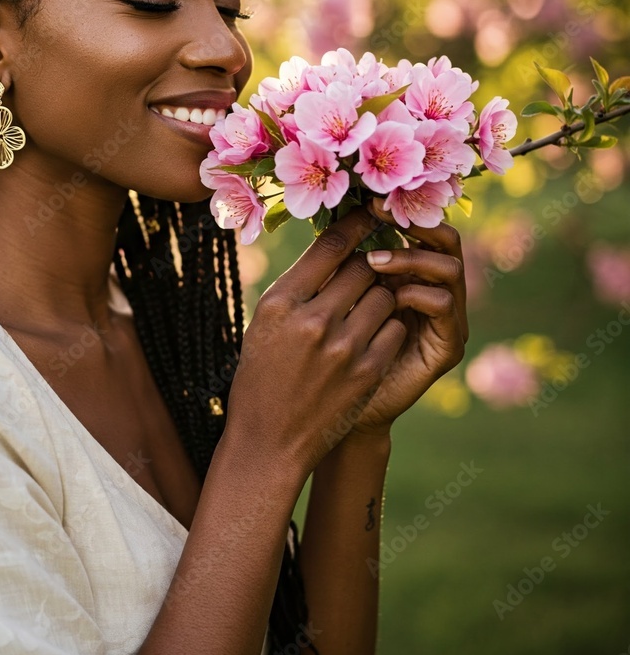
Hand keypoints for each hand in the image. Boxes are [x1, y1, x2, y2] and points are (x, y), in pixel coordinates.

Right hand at [226, 207, 406, 475]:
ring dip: (380, 297)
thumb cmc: (260, 377)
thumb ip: (298, 287)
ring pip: (384, 296)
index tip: (370, 212)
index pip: (329, 246)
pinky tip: (370, 338)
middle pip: (363, 267)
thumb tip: (335, 248)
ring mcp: (344, 348)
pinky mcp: (368, 373)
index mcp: (280, 303)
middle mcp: (312, 320)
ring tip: (365, 310)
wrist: (269, 442)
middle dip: (369, 265)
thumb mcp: (265, 324)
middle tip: (369, 268)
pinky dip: (387, 328)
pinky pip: (393, 330)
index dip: (356, 223)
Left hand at [345, 197, 468, 437]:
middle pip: (444, 239)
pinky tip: (391, 296)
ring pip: (449, 267)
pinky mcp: (447, 346)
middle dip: (413, 223)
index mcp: (405, 271)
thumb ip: (336, 262)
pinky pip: (444, 307)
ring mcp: (443, 317)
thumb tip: (329, 213)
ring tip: (375, 261)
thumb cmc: (316, 350)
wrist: (328, 408)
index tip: (369, 198)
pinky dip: (418, 294)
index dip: (395, 209)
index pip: (415, 226)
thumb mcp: (322, 297)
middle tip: (380, 215)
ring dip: (411, 257)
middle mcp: (430, 288)